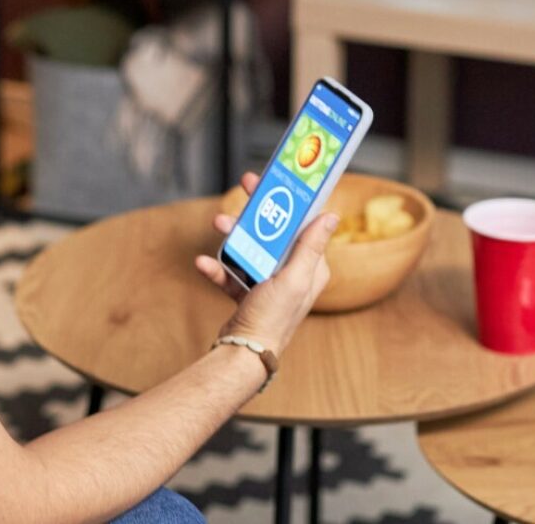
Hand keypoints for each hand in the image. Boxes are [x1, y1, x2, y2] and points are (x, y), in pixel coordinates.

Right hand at [194, 172, 337, 357]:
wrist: (243, 354)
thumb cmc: (273, 319)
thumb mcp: (294, 279)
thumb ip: (310, 247)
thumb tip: (332, 216)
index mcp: (311, 268)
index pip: (304, 225)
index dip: (292, 200)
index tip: (279, 181)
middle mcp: (292, 273)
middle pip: (275, 231)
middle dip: (258, 210)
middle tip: (246, 185)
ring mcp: (269, 283)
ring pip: (251, 247)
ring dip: (234, 235)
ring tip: (218, 223)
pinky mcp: (248, 293)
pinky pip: (233, 272)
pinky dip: (218, 267)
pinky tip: (203, 263)